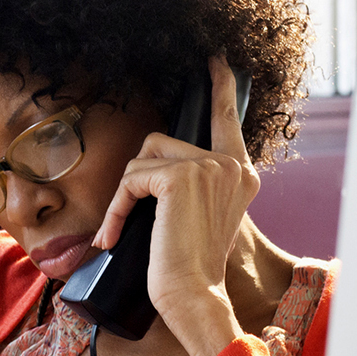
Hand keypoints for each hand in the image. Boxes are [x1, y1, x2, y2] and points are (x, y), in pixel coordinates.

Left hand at [91, 56, 255, 355]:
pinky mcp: (181, 177)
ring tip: (124, 232)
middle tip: (129, 220)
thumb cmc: (187, 267)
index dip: (220, 88)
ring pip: (142, 160)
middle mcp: (231, 165)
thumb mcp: (197, 219)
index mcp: (240, 173)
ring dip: (124, 196)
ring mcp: (209, 167)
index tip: (216, 61)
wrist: (192, 294)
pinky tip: (116, 237)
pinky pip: (130, 180)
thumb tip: (154, 168)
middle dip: (136, 180)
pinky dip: (116, 209)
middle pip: (160, 144)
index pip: (226, 120)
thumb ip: (191, 186)